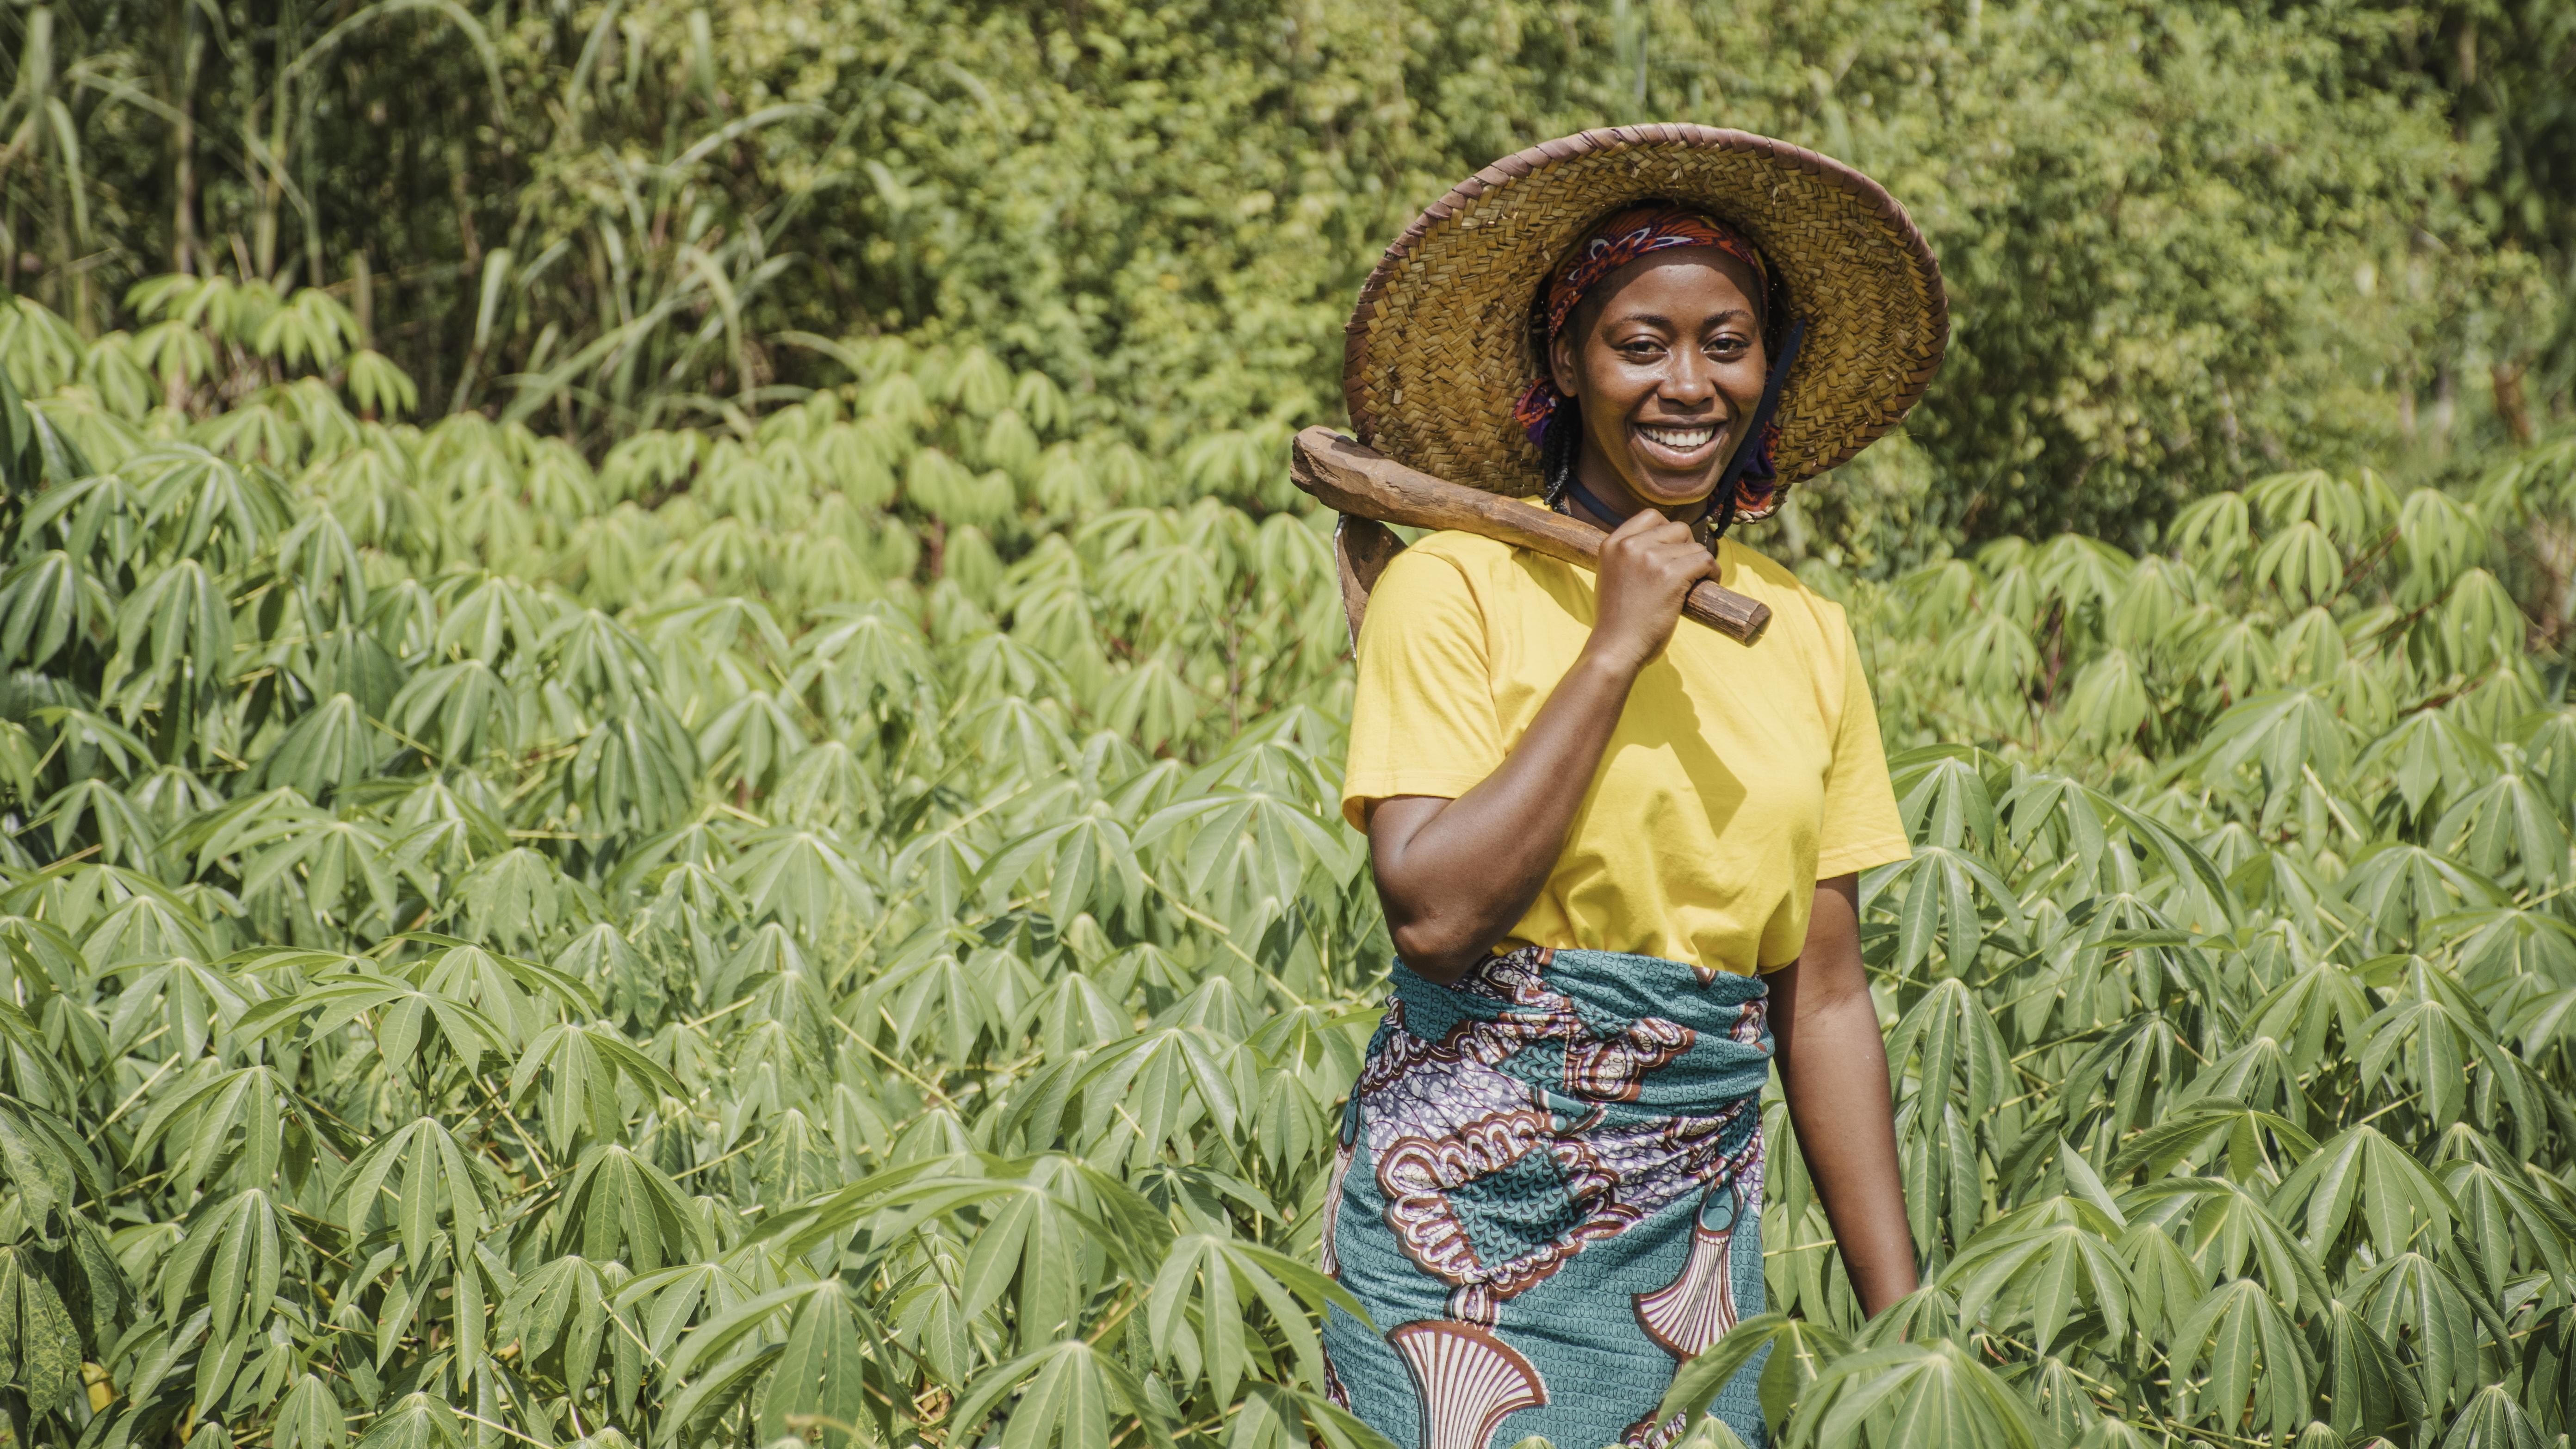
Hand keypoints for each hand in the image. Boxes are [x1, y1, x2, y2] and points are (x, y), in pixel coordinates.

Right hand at [1586, 509, 1716, 672]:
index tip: (1673, 551)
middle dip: (1687, 547)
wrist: (1615, 649)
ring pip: (1694, 546)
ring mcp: (1650, 558)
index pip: (1651, 516)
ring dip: (1701, 563)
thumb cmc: (1617, 621)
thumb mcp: (1612, 575)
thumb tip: (1663, 545)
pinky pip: (1705, 560)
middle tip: (1688, 569)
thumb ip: (1629, 556)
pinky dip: (1713, 572)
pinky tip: (1709, 583)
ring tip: (1697, 582)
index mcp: (1612, 543)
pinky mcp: (1671, 574)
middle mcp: (1630, 545)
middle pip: (1677, 528)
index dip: (1668, 532)